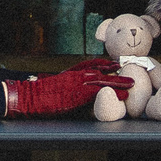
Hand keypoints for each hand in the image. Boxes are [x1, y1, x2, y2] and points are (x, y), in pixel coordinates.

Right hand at [5, 59, 121, 115]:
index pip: (89, 64)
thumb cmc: (35, 95)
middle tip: (127, 71)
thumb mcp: (51, 86)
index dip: (102, 64)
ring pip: (104, 80)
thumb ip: (62, 86)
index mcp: (69, 72)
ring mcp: (78, 83)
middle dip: (114, 71)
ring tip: (132, 83)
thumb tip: (66, 91)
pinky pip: (101, 91)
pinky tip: (123, 94)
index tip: (113, 63)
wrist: (28, 97)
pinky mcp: (79, 93)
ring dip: (119, 82)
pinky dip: (113, 92)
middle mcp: (75, 75)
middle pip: (100, 70)